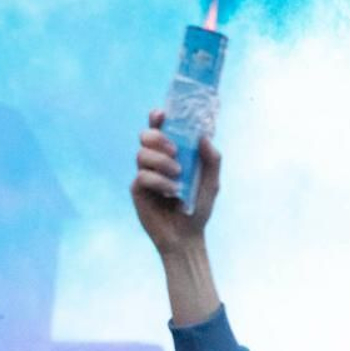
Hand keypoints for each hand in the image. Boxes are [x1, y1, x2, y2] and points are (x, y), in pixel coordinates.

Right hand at [131, 111, 220, 253]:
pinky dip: (159, 181)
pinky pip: (142, 176)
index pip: (160, 129)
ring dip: (161, 161)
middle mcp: (155, 161)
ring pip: (142, 154)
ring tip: (177, 174)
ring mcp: (145, 174)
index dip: (157, 118)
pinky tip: (172, 192)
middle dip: (158, 137)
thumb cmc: (198, 208)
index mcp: (171, 154)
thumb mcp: (212, 183)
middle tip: (175, 150)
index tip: (162, 114)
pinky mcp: (138, 190)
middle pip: (145, 135)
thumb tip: (204, 137)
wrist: (187, 236)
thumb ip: (212, 159)